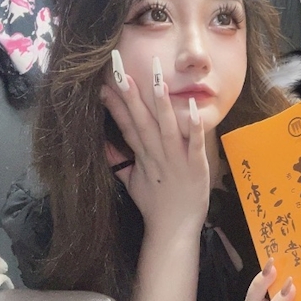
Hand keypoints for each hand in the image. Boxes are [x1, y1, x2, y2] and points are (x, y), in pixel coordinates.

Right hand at [101, 51, 209, 234]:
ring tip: (156, 80)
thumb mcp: (132, 183)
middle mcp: (157, 156)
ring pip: (166, 128)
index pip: (126, 125)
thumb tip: (104, 146)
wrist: (173, 232)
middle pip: (142, 121)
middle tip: (121, 68)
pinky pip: (195, 144)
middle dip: (132, 94)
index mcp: (143, 157)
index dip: (115, 104)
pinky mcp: (196, 168)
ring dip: (161, 104)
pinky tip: (193, 106)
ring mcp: (176, 161)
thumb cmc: (155, 207)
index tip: (104, 82)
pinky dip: (194, 126)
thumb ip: (119, 163)